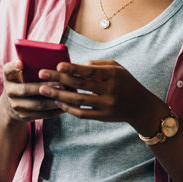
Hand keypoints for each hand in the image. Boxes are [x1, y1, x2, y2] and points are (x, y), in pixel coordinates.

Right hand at [0, 59, 63, 122]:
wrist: (10, 106)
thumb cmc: (21, 82)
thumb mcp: (19, 73)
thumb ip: (28, 65)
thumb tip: (49, 55)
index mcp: (9, 77)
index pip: (8, 70)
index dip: (13, 67)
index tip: (20, 63)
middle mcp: (9, 92)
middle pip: (26, 90)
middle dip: (45, 87)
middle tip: (61, 84)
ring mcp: (16, 106)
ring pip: (37, 104)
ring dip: (53, 100)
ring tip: (67, 94)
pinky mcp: (25, 117)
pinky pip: (42, 115)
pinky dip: (55, 110)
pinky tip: (66, 104)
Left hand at [37, 60, 165, 133]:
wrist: (140, 106)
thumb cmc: (125, 82)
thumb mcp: (117, 68)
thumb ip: (98, 64)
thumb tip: (78, 65)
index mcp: (113, 75)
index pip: (90, 71)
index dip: (73, 68)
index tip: (58, 64)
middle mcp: (109, 90)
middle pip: (80, 85)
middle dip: (59, 79)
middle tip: (41, 75)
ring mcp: (106, 105)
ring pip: (78, 101)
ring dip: (59, 95)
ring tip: (44, 90)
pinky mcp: (103, 117)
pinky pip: (82, 114)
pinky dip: (69, 108)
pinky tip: (58, 102)